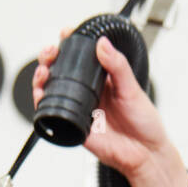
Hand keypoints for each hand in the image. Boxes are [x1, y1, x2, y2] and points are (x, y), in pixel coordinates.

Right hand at [33, 27, 187, 186]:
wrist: (146, 153)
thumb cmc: (144, 123)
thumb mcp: (133, 89)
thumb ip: (117, 66)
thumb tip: (103, 44)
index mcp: (103, 80)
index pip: (81, 57)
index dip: (70, 43)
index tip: (66, 33)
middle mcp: (89, 93)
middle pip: (60, 71)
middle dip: (49, 57)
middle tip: (50, 52)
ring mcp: (80, 109)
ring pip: (52, 90)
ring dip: (41, 78)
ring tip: (43, 71)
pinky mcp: (75, 127)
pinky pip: (53, 115)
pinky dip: (41, 103)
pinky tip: (41, 94)